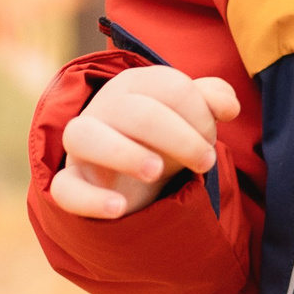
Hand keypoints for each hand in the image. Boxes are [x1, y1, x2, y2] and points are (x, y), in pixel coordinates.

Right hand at [48, 65, 242, 219]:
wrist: (129, 175)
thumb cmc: (163, 138)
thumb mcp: (190, 118)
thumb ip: (211, 100)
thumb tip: (228, 106)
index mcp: (136, 84)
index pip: (172, 87)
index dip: (201, 115)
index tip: (211, 141)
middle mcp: (103, 107)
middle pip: (138, 112)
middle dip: (180, 138)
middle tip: (206, 163)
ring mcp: (80, 146)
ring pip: (84, 136)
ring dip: (123, 153)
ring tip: (156, 173)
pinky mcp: (70, 181)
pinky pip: (65, 187)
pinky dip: (90, 198)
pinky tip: (118, 208)